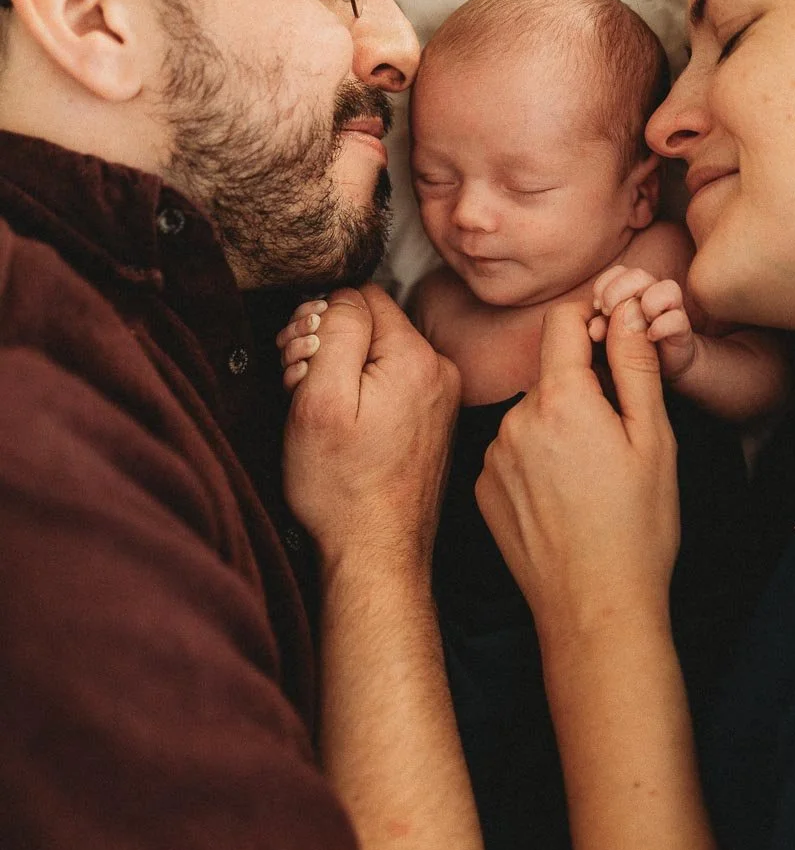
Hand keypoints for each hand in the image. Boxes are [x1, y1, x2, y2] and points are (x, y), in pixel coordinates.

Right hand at [282, 285, 459, 572]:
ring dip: (342, 371)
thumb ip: (334, 332)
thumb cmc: (342, 486)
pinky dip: (362, 395)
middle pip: (372, 322)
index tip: (299, 360)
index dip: (319, 321)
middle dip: (329, 344)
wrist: (376, 554)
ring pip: (378, 353)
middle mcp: (440, 371)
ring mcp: (440, 398)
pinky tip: (346, 427)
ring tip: (323, 412)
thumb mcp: (320, 398)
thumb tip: (339, 297)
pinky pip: (391, 384)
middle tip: (302, 386)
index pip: (360, 295)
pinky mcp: (432, 421)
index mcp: (416, 357)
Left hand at [475, 298, 679, 645]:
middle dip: (581, 390)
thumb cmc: (637, 527)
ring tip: (589, 478)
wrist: (594, 607)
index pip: (563, 321)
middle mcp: (514, 419)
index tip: (613, 345)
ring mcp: (492, 455)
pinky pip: (511, 453)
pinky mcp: (481, 488)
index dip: (592, 323)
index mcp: (561, 399)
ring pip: (530, 416)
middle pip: (550, 375)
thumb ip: (635, 365)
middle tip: (617, 438)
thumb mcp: (654, 439)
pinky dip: (534, 462)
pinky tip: (561, 499)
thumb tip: (629, 310)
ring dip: (556, 428)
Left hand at [591, 266, 696, 382]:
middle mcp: (653, 297)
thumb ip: (601, 330)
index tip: (597, 306)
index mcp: (633, 293)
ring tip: (635, 326)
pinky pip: (677, 319)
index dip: (605, 284)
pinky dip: (662, 326)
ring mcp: (670, 313)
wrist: (664, 371)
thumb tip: (595, 327)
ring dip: (647, 302)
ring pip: (667, 288)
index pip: (618, 272)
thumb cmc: (629, 353)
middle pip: (638, 275)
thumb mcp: (608, 341)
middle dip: (618, 290)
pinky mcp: (682, 332)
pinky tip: (650, 338)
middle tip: (607, 312)